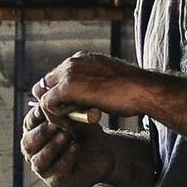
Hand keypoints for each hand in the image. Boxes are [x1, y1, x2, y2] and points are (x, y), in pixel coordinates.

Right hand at [20, 100, 117, 186]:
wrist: (105, 153)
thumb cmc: (86, 133)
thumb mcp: (76, 117)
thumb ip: (62, 109)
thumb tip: (49, 93)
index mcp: (34, 133)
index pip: (29, 123)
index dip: (36, 116)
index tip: (45, 108)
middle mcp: (34, 152)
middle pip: (28, 143)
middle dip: (42, 133)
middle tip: (55, 124)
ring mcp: (43, 168)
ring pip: (39, 160)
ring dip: (52, 146)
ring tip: (66, 135)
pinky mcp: (56, 180)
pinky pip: (58, 170)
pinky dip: (66, 157)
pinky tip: (75, 147)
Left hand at [36, 52, 154, 121]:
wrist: (143, 89)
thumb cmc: (133, 91)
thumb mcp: (107, 84)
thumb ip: (91, 88)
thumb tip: (82, 104)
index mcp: (82, 59)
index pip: (56, 77)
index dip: (58, 96)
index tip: (69, 113)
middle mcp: (72, 62)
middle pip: (44, 83)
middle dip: (51, 102)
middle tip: (65, 120)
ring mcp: (68, 73)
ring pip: (42, 93)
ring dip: (52, 111)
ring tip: (69, 125)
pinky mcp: (67, 86)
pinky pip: (47, 103)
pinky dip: (54, 117)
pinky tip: (69, 126)